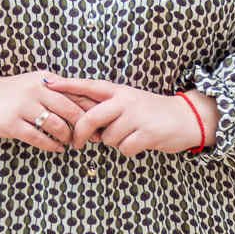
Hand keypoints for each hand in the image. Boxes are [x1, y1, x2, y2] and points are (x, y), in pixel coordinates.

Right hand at [0, 69, 91, 151]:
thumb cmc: (14, 93)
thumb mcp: (37, 84)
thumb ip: (60, 92)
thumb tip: (90, 107)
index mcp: (46, 79)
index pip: (76, 93)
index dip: (91, 109)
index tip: (101, 122)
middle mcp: (35, 90)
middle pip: (70, 110)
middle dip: (83, 126)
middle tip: (89, 138)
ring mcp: (23, 107)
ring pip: (56, 125)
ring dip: (67, 137)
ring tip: (71, 143)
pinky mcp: (12, 124)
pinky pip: (39, 138)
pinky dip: (52, 145)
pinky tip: (57, 148)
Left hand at [41, 75, 209, 154]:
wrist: (187, 118)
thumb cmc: (152, 113)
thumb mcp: (129, 103)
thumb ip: (107, 110)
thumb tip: (83, 126)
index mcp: (119, 91)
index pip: (89, 86)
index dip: (68, 85)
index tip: (47, 83)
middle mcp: (126, 101)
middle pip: (90, 118)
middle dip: (80, 134)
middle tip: (76, 144)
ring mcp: (136, 116)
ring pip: (107, 138)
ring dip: (114, 143)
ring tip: (129, 135)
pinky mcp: (146, 133)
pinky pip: (124, 148)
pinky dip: (129, 150)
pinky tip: (140, 142)